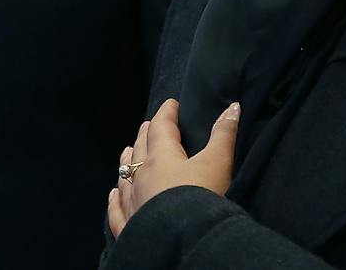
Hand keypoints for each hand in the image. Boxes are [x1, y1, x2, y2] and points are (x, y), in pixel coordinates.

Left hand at [107, 98, 238, 237]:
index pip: (160, 127)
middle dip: (146, 134)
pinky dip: (115, 199)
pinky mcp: (129, 226)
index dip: (166, 113)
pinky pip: (117, 209)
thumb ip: (224, 135)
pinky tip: (113, 193)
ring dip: (128, 160)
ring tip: (128, 150)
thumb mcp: (218, 163)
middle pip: (140, 147)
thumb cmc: (201, 198)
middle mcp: (141, 176)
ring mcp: (132, 201)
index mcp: (161, 157)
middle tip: (149, 125)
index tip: (171, 105)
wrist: (181, 239)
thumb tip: (233, 107)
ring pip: (125, 175)